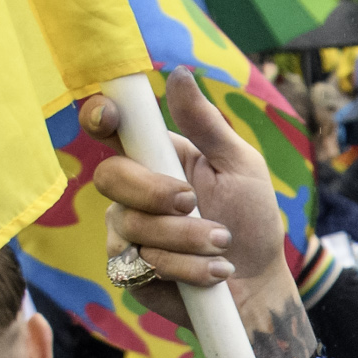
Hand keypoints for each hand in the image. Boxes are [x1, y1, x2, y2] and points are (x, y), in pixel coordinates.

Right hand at [86, 72, 283, 299]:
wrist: (258, 284)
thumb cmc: (252, 220)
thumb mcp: (240, 166)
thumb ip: (207, 125)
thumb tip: (178, 73)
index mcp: (158, 158)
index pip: (113, 130)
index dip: (99, 117)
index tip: (108, 117)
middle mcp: (134, 191)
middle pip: (111, 177)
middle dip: (155, 192)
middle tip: (194, 203)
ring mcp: (126, 231)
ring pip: (131, 224)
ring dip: (186, 238)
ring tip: (222, 246)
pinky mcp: (128, 270)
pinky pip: (139, 263)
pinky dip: (185, 268)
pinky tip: (213, 273)